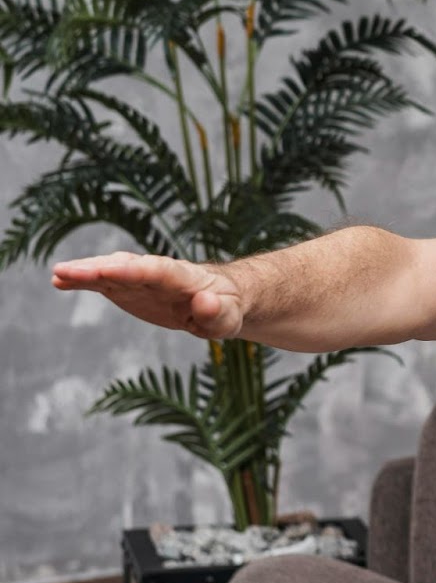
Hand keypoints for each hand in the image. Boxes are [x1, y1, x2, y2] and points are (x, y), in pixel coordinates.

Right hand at [52, 251, 244, 338]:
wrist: (221, 298)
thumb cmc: (227, 307)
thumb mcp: (229, 316)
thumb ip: (218, 312)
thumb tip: (206, 303)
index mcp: (184, 278)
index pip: (157, 270)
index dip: (133, 269)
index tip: (108, 268)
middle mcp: (158, 273)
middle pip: (127, 266)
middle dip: (99, 268)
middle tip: (67, 270)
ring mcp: (141, 279)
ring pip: (111, 271)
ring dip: (85, 272)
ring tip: (58, 275)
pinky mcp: (129, 288)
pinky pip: (103, 281)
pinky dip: (83, 280)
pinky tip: (59, 281)